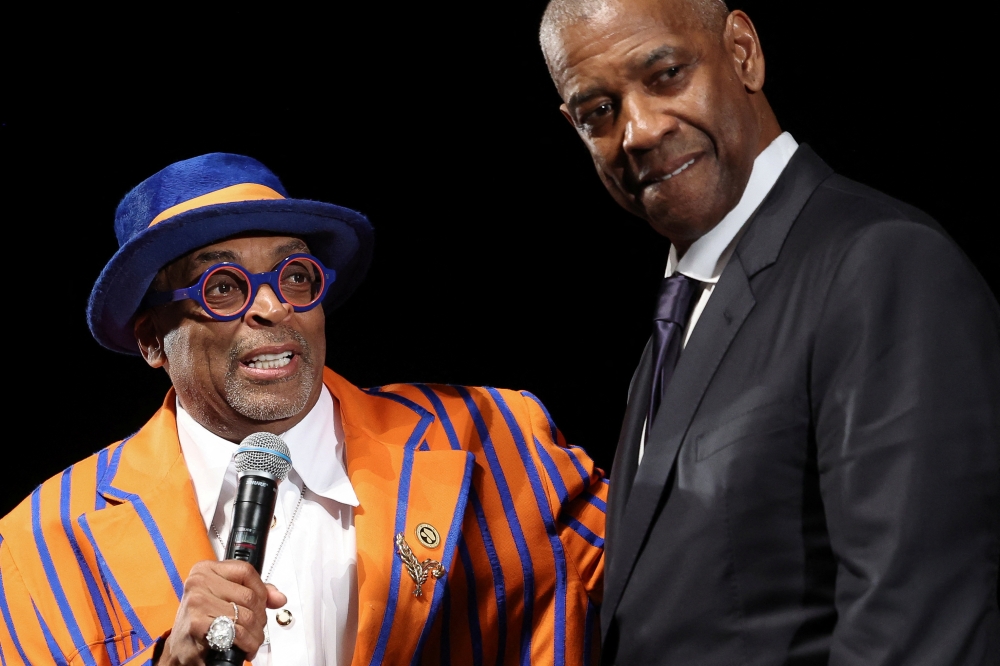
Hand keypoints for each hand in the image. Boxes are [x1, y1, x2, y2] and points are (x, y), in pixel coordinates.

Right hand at [154, 560, 286, 664]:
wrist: (180, 648)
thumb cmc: (201, 620)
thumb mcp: (224, 598)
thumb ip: (252, 592)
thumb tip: (278, 597)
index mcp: (206, 569)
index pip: (246, 571)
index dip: (262, 590)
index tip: (265, 603)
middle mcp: (199, 581)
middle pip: (249, 596)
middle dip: (260, 617)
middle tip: (257, 629)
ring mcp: (197, 601)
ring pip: (246, 616)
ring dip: (255, 635)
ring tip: (252, 641)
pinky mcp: (198, 623)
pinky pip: (236, 632)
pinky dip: (246, 643)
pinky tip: (243, 648)